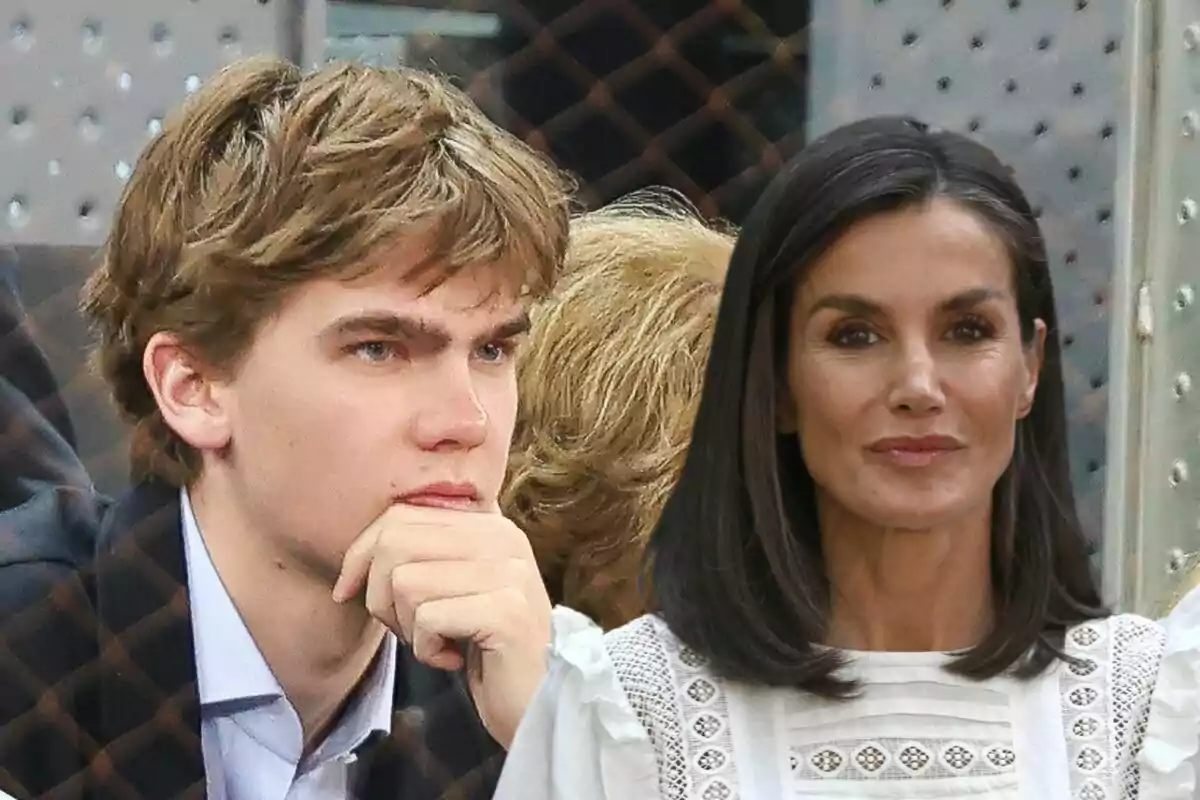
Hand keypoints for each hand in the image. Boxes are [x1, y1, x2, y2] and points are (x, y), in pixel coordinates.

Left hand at [331, 504, 551, 747]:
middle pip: (395, 543)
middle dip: (379, 595)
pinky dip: (426, 649)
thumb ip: (426, 555)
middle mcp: (503, 539)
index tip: (347, 592)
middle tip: (406, 629)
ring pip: (405, 582)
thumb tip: (362, 546)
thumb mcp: (456, 588)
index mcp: (489, 526)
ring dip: (406, 626)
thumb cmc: (487, 649)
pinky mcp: (507, 612)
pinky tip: (453, 659)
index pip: (401, 515)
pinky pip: (428, 618)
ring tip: (437, 643)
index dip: (361, 553)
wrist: (540, 701)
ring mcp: (509, 574)